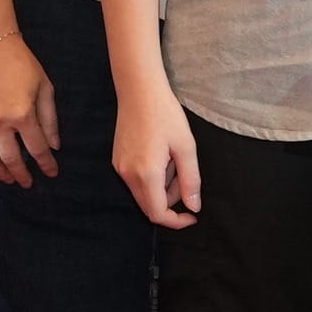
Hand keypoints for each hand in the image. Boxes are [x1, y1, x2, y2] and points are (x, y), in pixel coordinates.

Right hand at [0, 32, 56, 183]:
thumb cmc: (22, 65)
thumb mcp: (45, 88)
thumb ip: (50, 119)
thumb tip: (55, 145)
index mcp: (22, 114)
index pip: (37, 148)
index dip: (46, 163)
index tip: (52, 172)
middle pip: (11, 159)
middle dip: (22, 174)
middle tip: (28, 182)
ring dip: (0, 173)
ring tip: (9, 179)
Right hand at [110, 83, 202, 230]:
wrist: (139, 91)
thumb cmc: (166, 114)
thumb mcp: (186, 147)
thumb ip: (190, 180)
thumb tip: (193, 207)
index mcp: (146, 174)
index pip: (158, 214)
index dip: (176, 221)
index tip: (193, 215)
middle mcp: (128, 175)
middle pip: (150, 206)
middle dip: (172, 200)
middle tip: (184, 174)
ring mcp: (119, 168)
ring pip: (144, 194)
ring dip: (163, 187)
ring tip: (173, 158)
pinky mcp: (117, 161)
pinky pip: (136, 181)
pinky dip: (152, 177)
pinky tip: (161, 154)